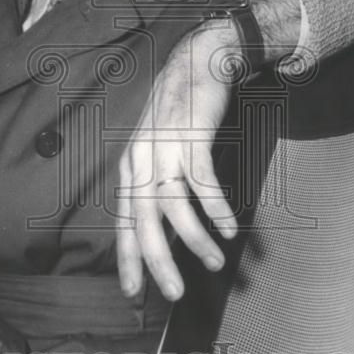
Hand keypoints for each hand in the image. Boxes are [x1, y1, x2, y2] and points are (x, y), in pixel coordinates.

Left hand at [117, 22, 241, 301]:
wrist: (197, 60)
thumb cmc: (178, 111)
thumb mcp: (156, 149)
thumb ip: (156, 185)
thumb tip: (162, 229)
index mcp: (130, 166)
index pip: (123, 221)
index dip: (128, 258)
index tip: (133, 293)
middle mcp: (140, 159)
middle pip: (143, 220)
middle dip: (158, 261)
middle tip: (174, 293)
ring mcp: (164, 147)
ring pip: (173, 205)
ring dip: (195, 238)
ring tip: (215, 262)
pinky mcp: (192, 135)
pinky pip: (203, 181)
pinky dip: (216, 207)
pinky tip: (230, 227)